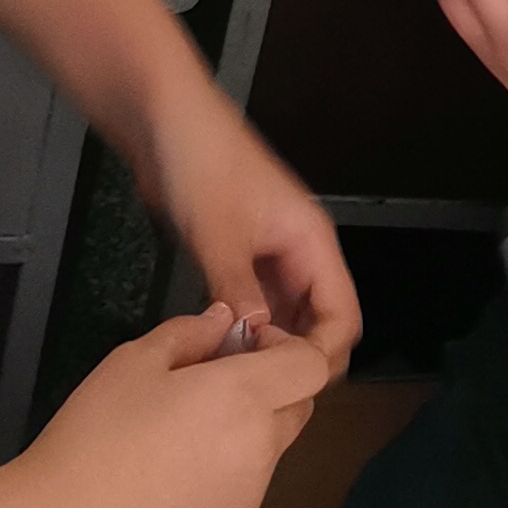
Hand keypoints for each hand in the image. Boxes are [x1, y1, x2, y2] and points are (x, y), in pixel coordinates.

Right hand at [19, 308, 329, 507]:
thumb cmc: (96, 433)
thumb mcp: (133, 361)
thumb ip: (189, 334)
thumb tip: (222, 321)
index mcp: (244, 397)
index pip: (311, 365)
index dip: (288, 348)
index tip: (245, 347)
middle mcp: (262, 448)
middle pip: (298, 406)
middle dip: (271, 387)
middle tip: (213, 386)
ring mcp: (252, 496)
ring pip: (272, 450)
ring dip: (249, 432)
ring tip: (184, 436)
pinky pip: (247, 490)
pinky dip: (228, 475)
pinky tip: (174, 479)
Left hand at [146, 93, 360, 374]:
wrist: (164, 122)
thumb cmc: (202, 162)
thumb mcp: (219, 231)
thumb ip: (240, 288)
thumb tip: (256, 341)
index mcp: (311, 241)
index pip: (342, 313)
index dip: (323, 352)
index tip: (287, 380)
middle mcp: (298, 252)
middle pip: (319, 320)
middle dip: (296, 354)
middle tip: (258, 385)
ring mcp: (269, 255)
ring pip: (286, 315)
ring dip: (268, 343)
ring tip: (237, 374)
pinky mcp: (240, 256)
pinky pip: (256, 304)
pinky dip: (246, 326)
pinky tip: (222, 347)